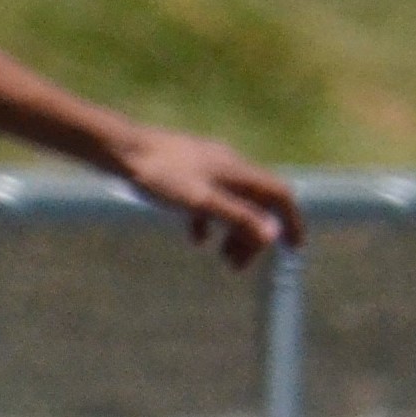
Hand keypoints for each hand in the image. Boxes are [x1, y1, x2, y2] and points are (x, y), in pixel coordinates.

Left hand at [114, 124, 303, 268]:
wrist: (121, 149)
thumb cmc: (160, 174)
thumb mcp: (201, 201)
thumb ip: (237, 217)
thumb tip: (272, 235)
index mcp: (239, 171)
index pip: (279, 195)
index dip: (292, 221)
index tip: (294, 249)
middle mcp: (229, 167)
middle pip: (256, 204)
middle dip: (253, 237)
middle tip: (238, 267)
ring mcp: (206, 168)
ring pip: (232, 203)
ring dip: (233, 232)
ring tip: (223, 260)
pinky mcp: (185, 172)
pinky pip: (207, 200)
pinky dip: (209, 222)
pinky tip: (197, 239)